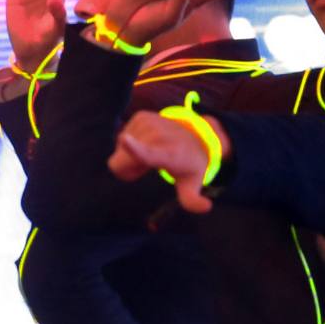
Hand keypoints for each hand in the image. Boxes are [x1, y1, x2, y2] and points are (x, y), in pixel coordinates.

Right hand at [108, 110, 224, 212]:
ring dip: (131, 157)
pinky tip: (147, 144)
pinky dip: (131, 145)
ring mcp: (147, 123)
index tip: (125, 140)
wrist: (196, 136)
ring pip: (119, 153)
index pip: (148, 154)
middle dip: (127, 170)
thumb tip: (206, 206)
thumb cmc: (188, 165)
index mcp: (167, 155)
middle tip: (149, 168)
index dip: (135, 149)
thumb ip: (192, 200)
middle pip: (118, 164)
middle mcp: (156, 136)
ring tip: (152, 153)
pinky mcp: (140, 116)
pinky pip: (121, 140)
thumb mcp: (191, 184)